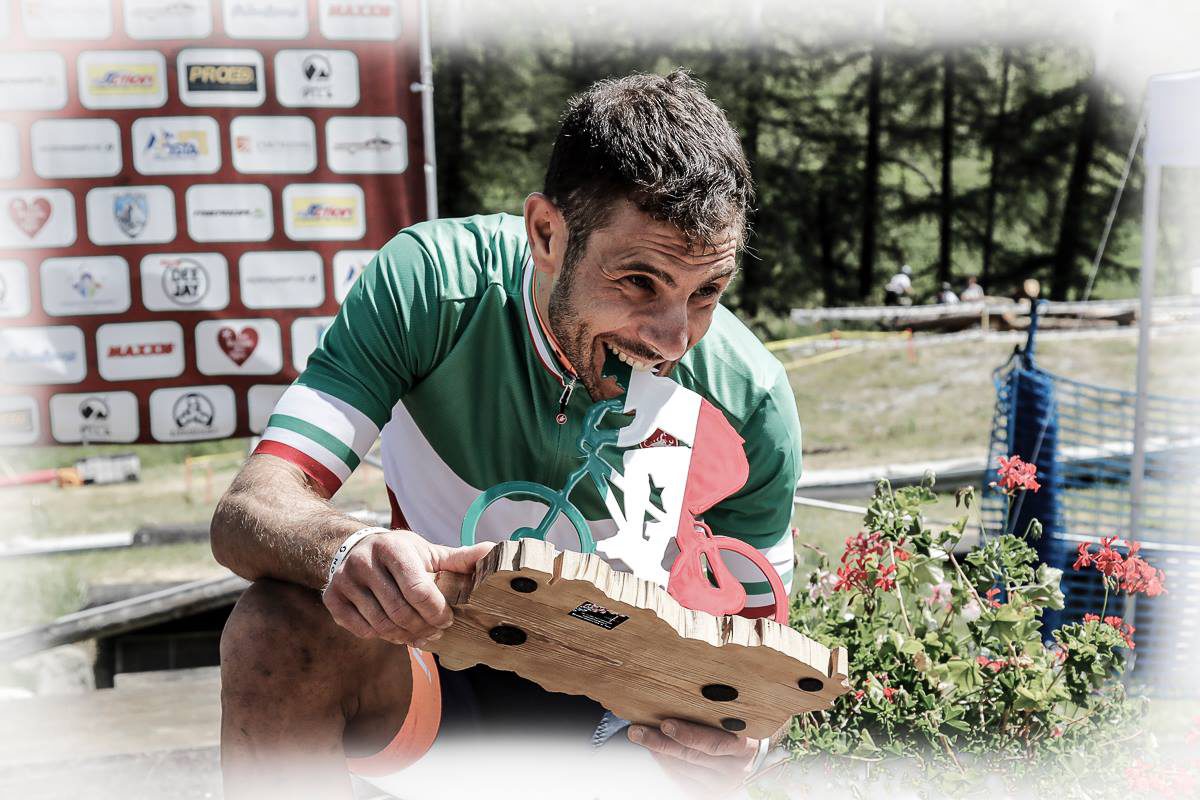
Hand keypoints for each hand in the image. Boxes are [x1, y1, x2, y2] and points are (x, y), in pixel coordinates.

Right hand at [322, 530, 492, 646]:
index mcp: (393, 547)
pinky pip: (361, 630)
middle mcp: (365, 561)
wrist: (355, 549)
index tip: (447, 618)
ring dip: (405, 636)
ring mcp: (345, 579)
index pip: (419, 590)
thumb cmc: (401, 555)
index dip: (437, 611)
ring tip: (419, 635)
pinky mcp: (332, 597)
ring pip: (381, 624)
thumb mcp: (429, 552)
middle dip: (423, 628)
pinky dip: (382, 636)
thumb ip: (460, 558)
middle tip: (436, 632)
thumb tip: (494, 552)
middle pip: (400, 612)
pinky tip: (395, 631)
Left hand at [627, 718, 762, 794]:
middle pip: (693, 755)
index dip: (689, 734)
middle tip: (638, 730)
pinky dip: (667, 764)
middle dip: (662, 741)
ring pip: (685, 768)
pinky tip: (656, 750)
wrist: (756, 754)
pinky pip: (683, 779)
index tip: (666, 723)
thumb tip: (680, 693)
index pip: (715, 742)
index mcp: (746, 745)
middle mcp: (736, 768)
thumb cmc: (743, 727)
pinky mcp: (712, 792)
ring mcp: (724, 782)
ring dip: (660, 751)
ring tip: (641, 735)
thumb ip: (718, 712)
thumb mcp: (739, 717)